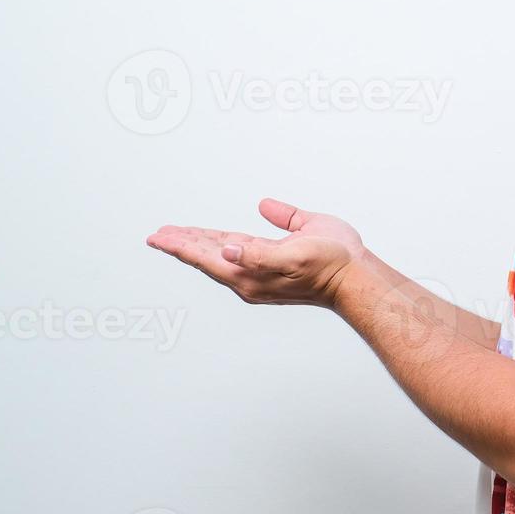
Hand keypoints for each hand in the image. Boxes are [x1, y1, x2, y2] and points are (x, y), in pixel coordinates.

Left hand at [146, 197, 365, 308]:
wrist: (357, 279)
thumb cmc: (331, 264)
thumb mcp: (295, 253)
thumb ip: (260, 253)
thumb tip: (228, 250)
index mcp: (250, 272)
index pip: (205, 256)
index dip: (180, 245)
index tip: (157, 236)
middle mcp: (250, 276)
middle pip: (208, 256)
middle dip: (184, 243)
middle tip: (159, 234)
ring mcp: (261, 273)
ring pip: (221, 255)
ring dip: (200, 244)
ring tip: (180, 235)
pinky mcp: (273, 267)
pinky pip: (240, 252)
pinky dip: (223, 244)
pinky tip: (221, 239)